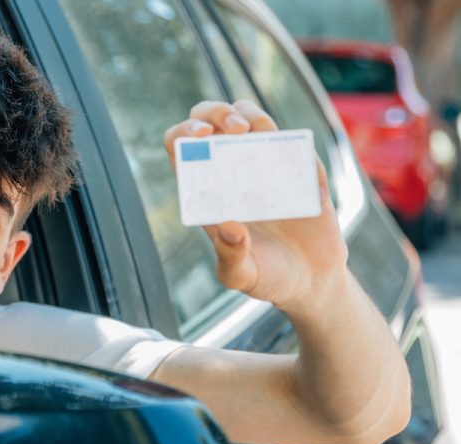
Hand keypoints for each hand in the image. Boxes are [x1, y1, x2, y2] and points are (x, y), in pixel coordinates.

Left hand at [163, 100, 347, 311]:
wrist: (312, 281)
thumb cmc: (268, 278)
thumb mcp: (242, 276)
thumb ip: (231, 257)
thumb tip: (230, 227)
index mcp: (206, 191)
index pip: (182, 148)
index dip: (184, 134)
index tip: (199, 137)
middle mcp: (230, 171)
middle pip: (210, 120)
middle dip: (214, 111)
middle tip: (232, 129)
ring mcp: (264, 164)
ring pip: (247, 115)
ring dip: (246, 113)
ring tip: (253, 132)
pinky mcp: (298, 165)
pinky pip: (287, 135)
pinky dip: (283, 133)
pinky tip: (286, 152)